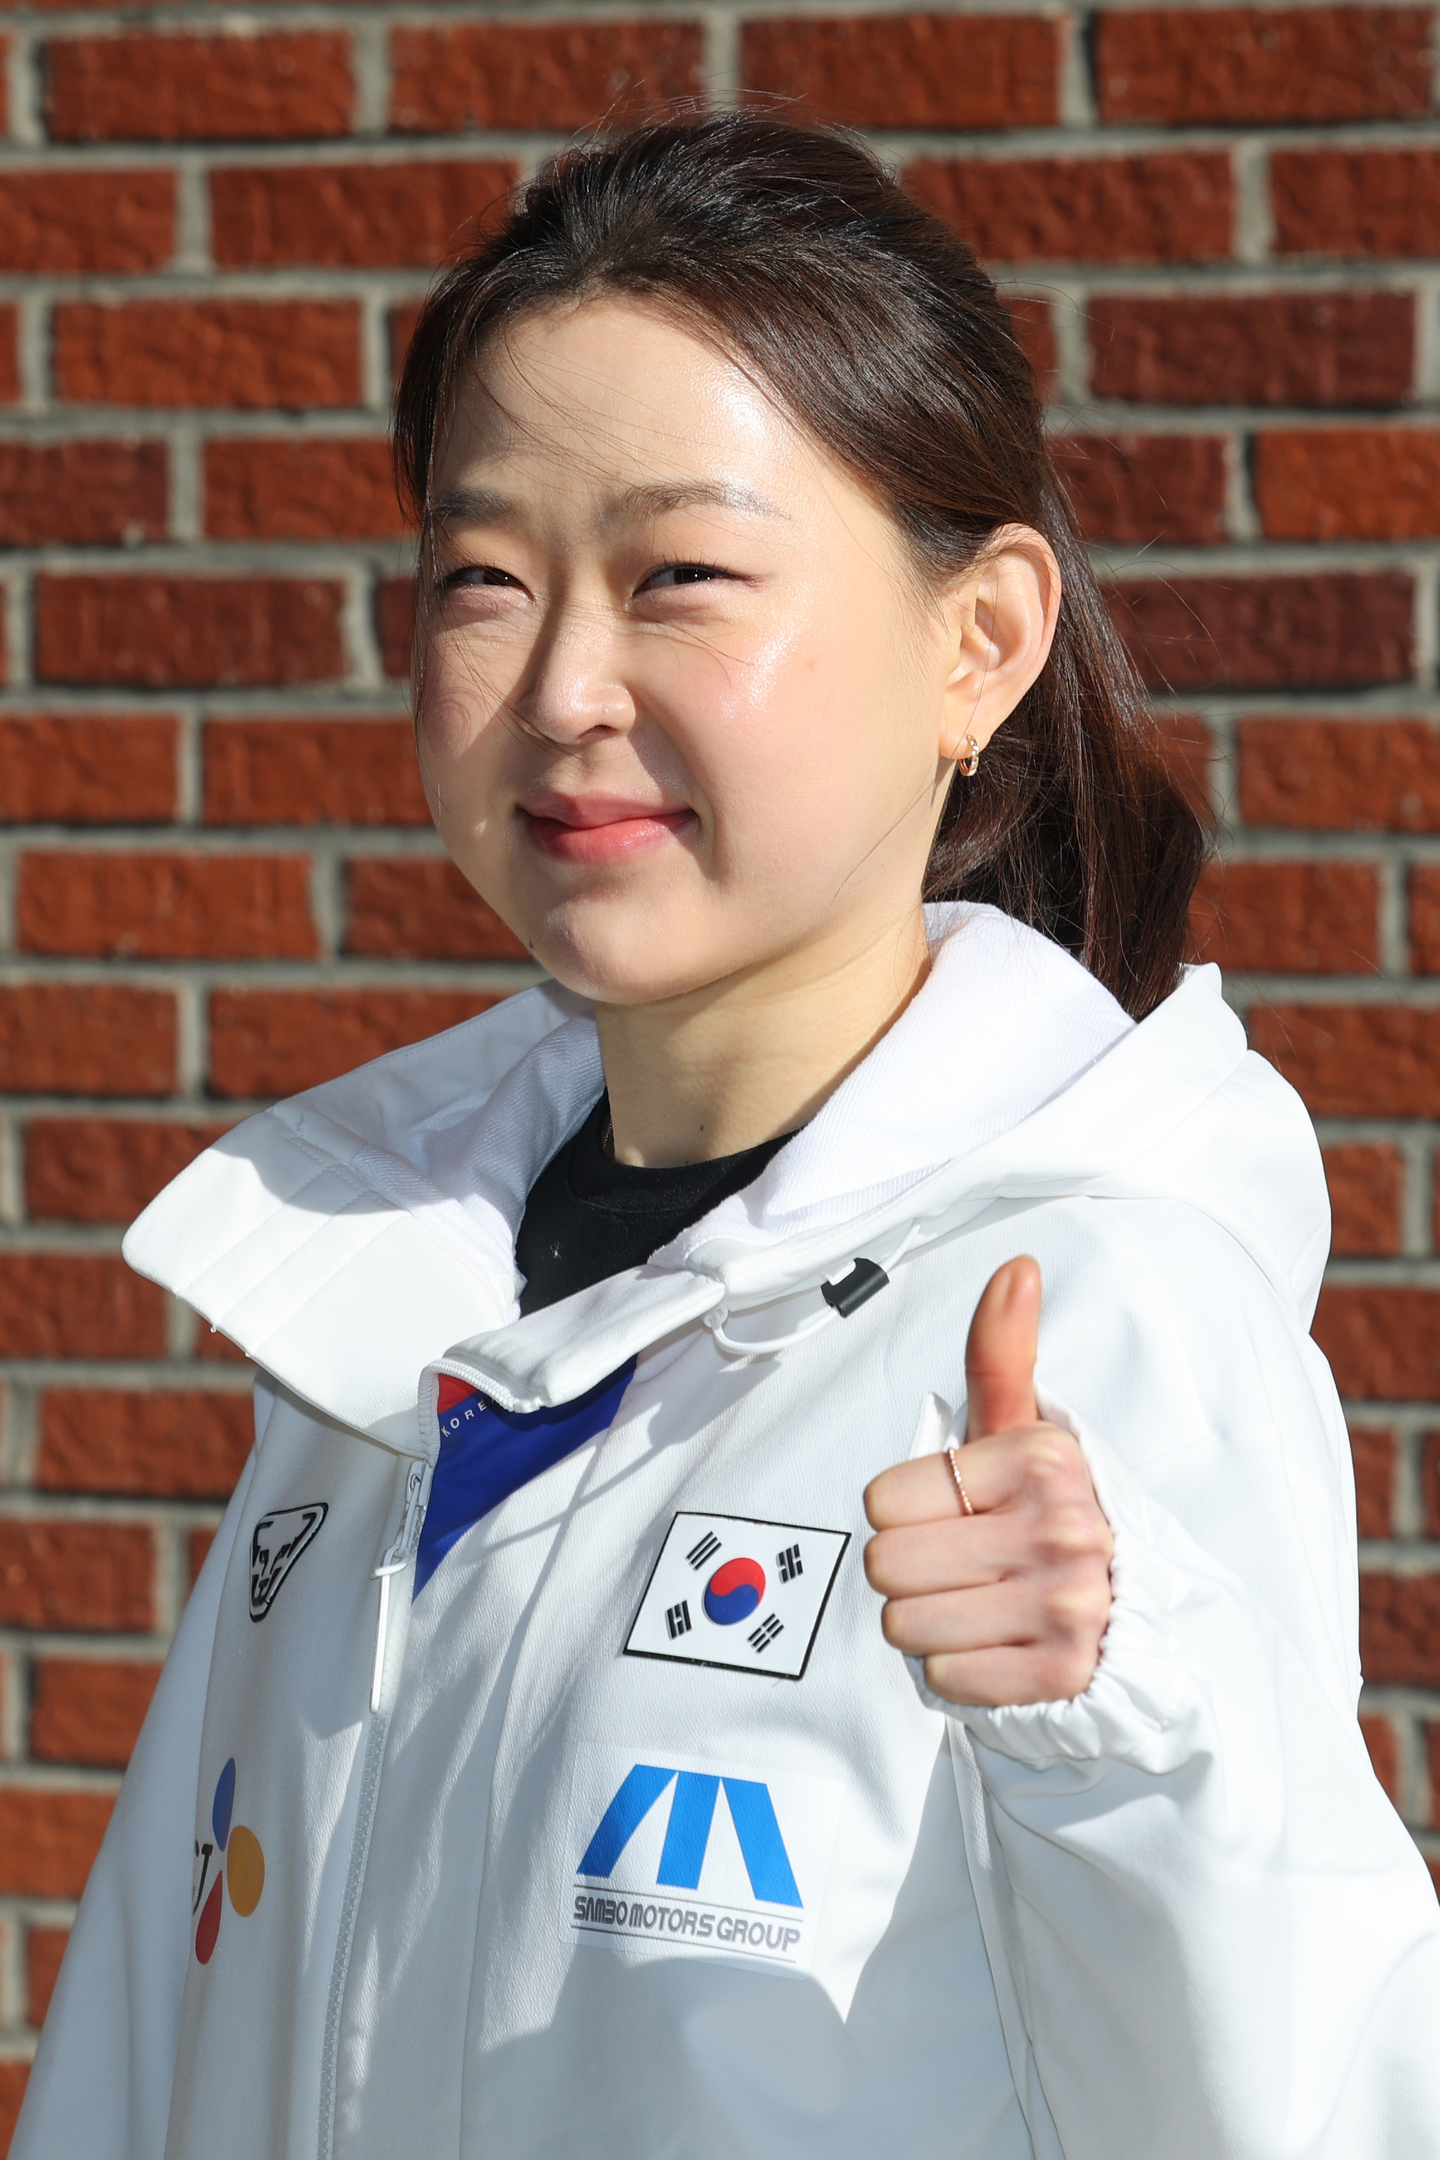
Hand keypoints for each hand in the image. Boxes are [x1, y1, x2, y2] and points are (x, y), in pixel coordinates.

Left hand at [863, 1256, 1112, 1707]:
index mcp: (1043, 1458)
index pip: (881, 1500)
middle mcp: (1063, 1526)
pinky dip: (962, 1674)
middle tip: (971, 1570)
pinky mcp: (1063, 1674)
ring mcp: (1069, 1604)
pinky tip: (1004, 1649)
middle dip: (914, 1577)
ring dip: (934, 1628)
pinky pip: (945, 1679)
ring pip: (906, 1627)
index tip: (965, 1517)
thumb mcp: (1024, 1433)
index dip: (908, 1514)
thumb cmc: (1048, 1517)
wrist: (1132, 1622)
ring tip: (987, 1608)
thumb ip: (1001, 1355)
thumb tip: (1016, 1268)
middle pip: (886, 1566)